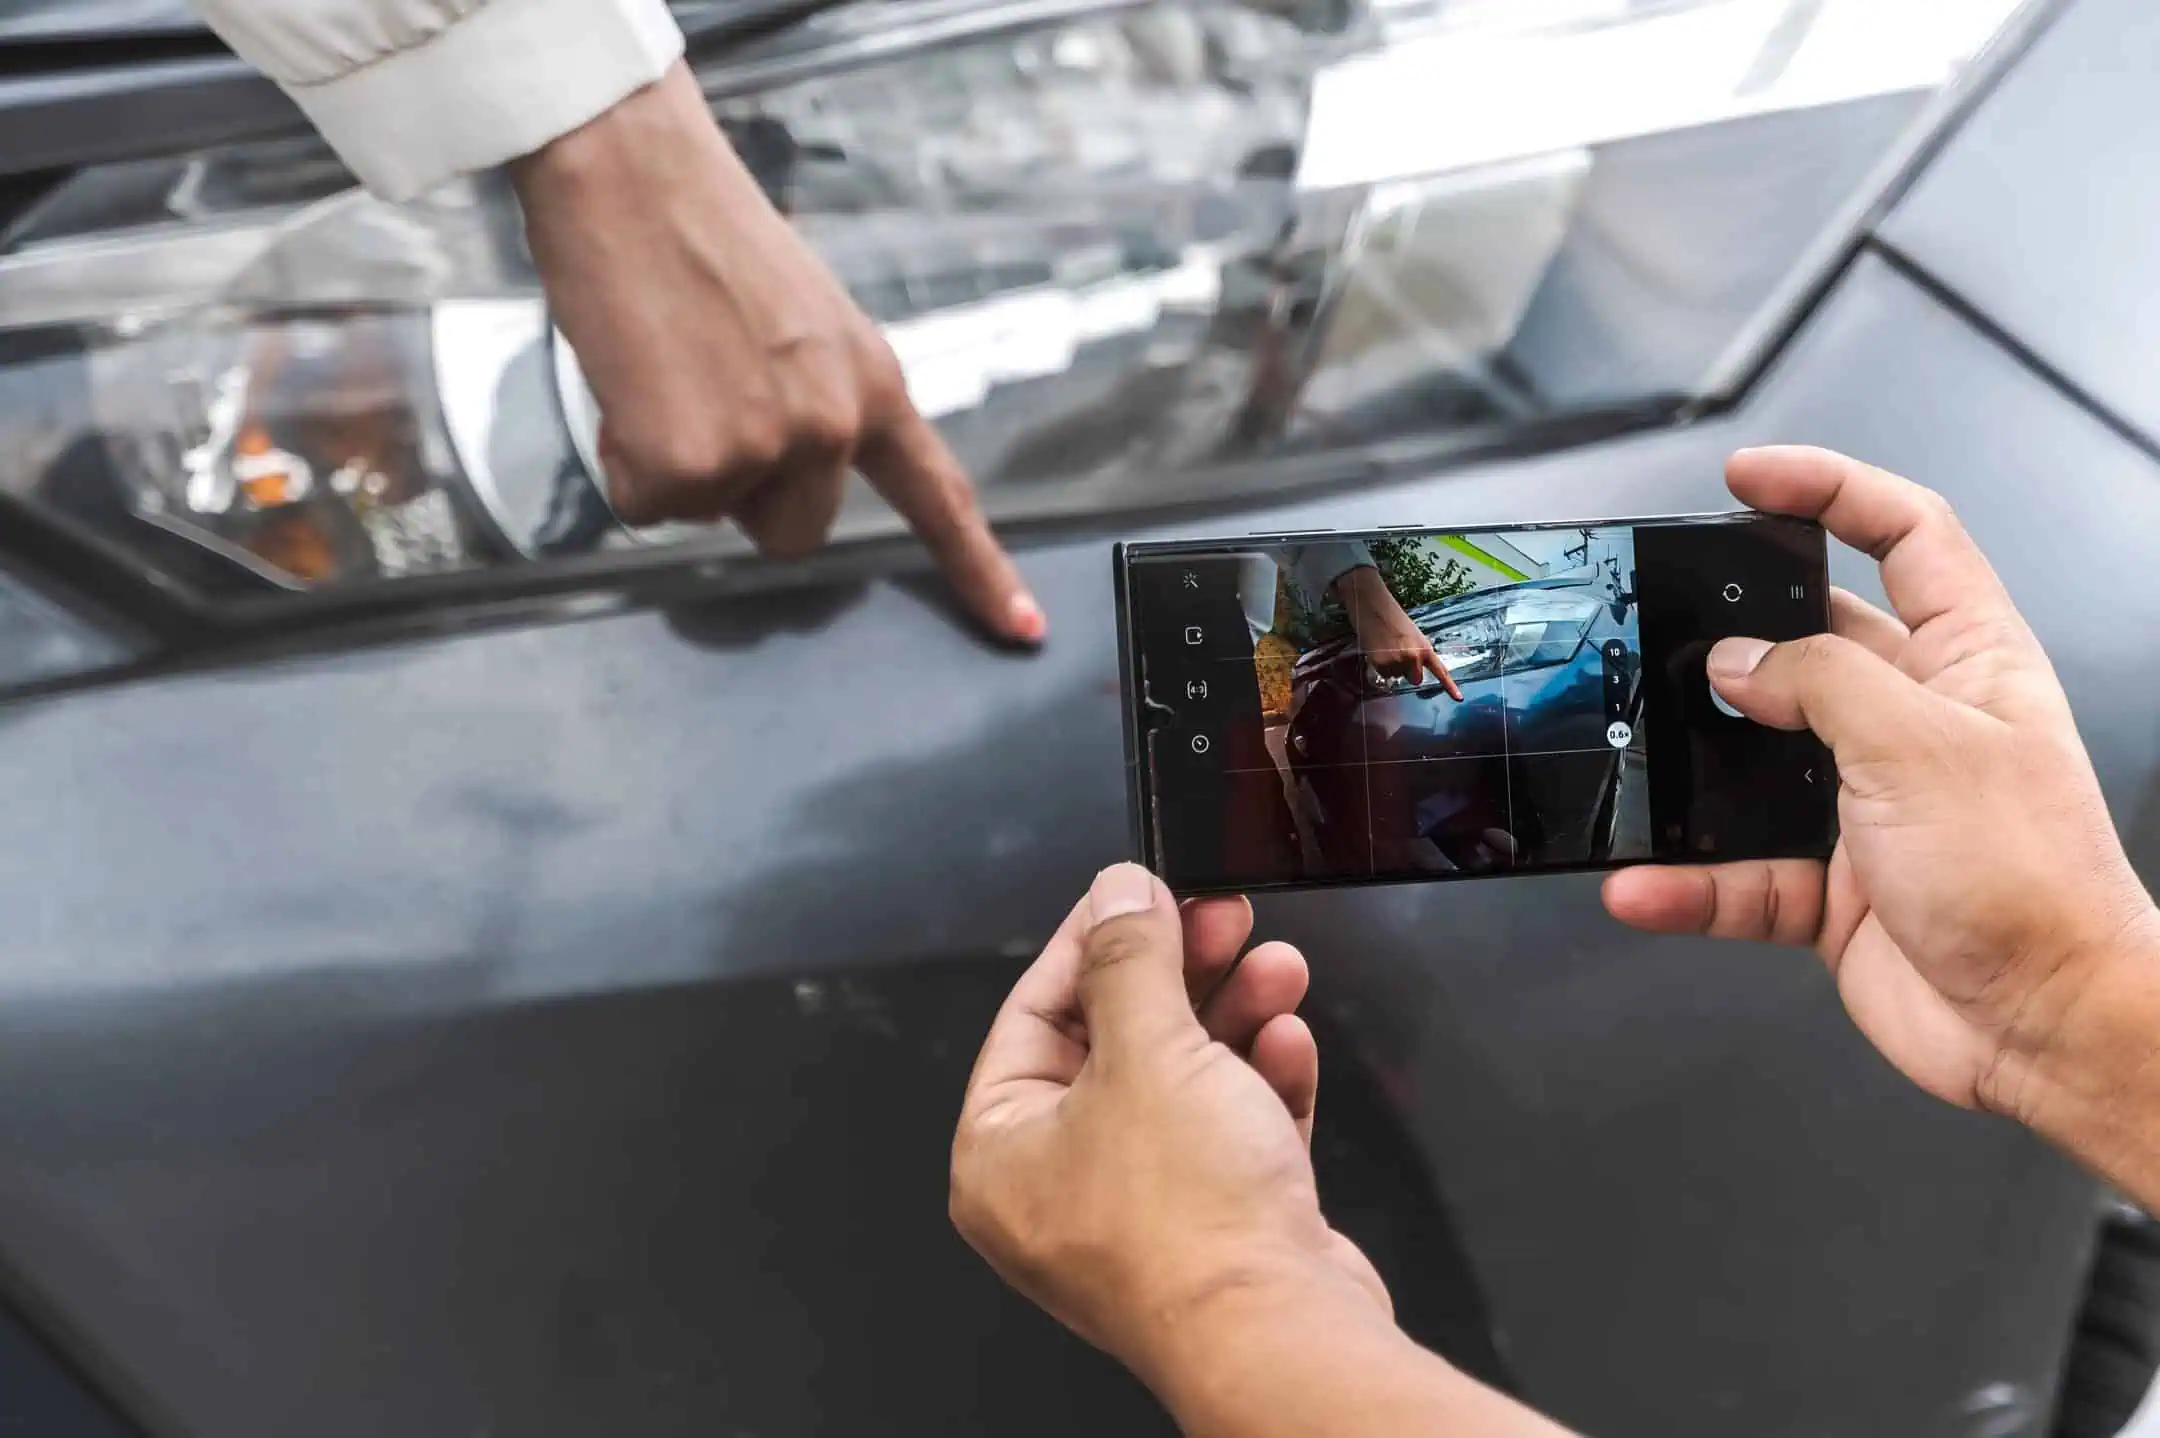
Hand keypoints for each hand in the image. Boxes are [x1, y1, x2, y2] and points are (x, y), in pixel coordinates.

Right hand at [511, 63, 1044, 644]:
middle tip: (705, 402)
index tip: (1021, 628)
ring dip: (678, 467)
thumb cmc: (702, 230)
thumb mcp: (801, 319)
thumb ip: (816, 395)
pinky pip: (646, 506)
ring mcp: (765, 449)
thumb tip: (784, 457)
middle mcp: (832, 426)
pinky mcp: (689, 466)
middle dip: (746, 495)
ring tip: (664, 372)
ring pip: (713, 515)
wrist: (630, 174)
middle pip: (794, 532)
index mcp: (872, 384)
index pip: (940, 495)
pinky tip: (629, 385)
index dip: (981, 570)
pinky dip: (625, 460)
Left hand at [950, 865, 1387, 1392]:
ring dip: (1233, 1016)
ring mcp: (1140, 1211)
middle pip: (1115, 1041)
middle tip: (1221, 916)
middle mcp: (1060, 1186)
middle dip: (1180, 973)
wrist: (1281, 1333)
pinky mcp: (1215, 1226)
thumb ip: (1129, 958)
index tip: (1140, 890)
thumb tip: (1116, 892)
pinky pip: (1230, 1130)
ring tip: (1276, 966)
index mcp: (1001, 1152)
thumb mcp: (1148, 1050)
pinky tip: (1287, 1042)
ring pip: (1182, 1080)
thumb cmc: (1189, 1225)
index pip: (1033, 1015)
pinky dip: (1259, 1081)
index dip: (1091, 941)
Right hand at [1338, 566, 1460, 698]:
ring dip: (1392, 666)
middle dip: (1408, 673)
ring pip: (1397, 676)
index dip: (1450, 686)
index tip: (1459, 698)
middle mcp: (1414, 657)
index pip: (1441, 671)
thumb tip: (1414, 669)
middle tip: (1398, 656)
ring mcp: (1399, 662)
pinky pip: (1384, 674)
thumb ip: (1418, 652)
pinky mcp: (1383, 665)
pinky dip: (1381, 666)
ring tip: (1386, 648)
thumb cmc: (1393, 619)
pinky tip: (1379, 651)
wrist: (1375, 608)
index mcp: (1425, 648)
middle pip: (1416, 680)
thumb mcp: (1413, 635)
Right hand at [1603, 447, 2158, 1119]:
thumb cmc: (2032, 882)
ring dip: (1692, 776)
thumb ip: (1819, 683)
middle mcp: (1914, 726)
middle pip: (1807, 648)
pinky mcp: (1829, 887)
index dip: (1830, 490)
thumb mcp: (1919, 744)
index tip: (1749, 478)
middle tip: (1665, 632)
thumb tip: (1739, 663)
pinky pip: (1734, 872)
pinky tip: (1645, 884)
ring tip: (1638, 765)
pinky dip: (1685, 882)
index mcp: (1969, 661)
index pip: (1905, 535)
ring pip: (1752, 766)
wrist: (2046, 1030)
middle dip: (1733, 642)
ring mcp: (1867, 807)